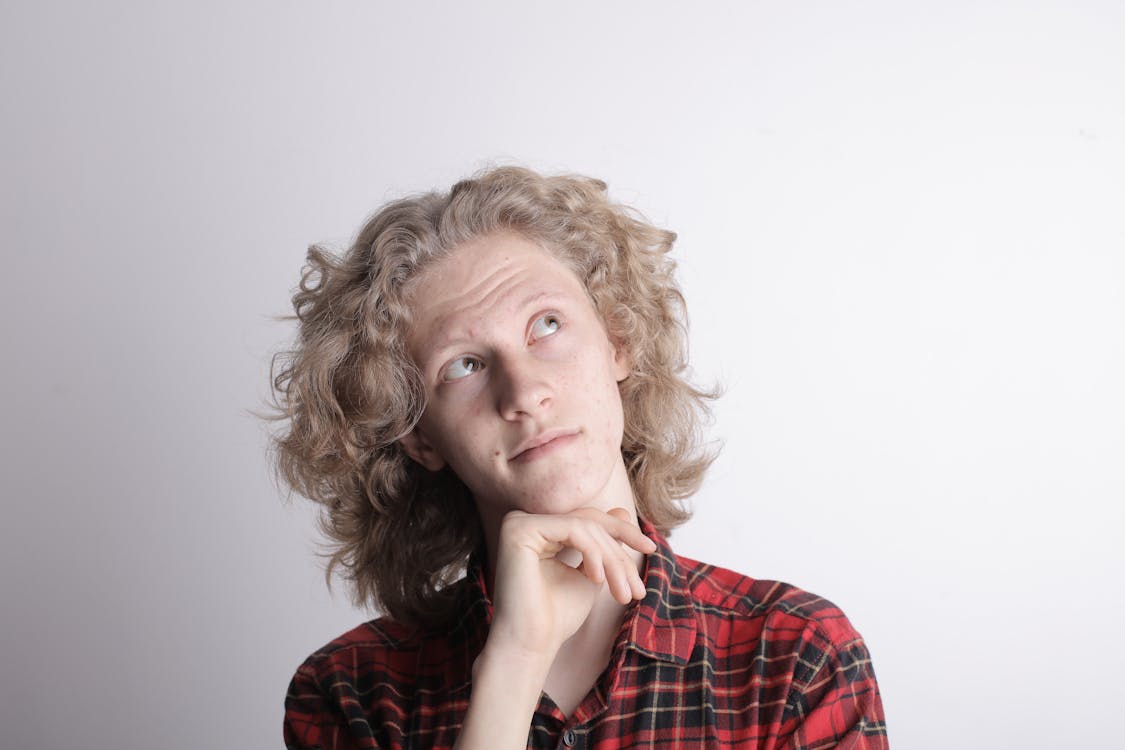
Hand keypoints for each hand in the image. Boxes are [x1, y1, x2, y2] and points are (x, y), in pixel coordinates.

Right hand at [487, 507, 656, 661]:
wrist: (531, 645)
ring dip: (611, 559)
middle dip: (619, 552)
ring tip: (622, 593)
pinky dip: (592, 553)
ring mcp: (518, 522)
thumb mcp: (591, 573)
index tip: (651, 549)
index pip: (588, 520)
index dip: (622, 532)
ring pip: (584, 526)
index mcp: (539, 530)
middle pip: (589, 521)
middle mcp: (523, 521)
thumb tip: (624, 510)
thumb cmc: (556, 617)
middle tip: (638, 588)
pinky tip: (598, 579)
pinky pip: (572, 529)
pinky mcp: (518, 529)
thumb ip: (603, 544)